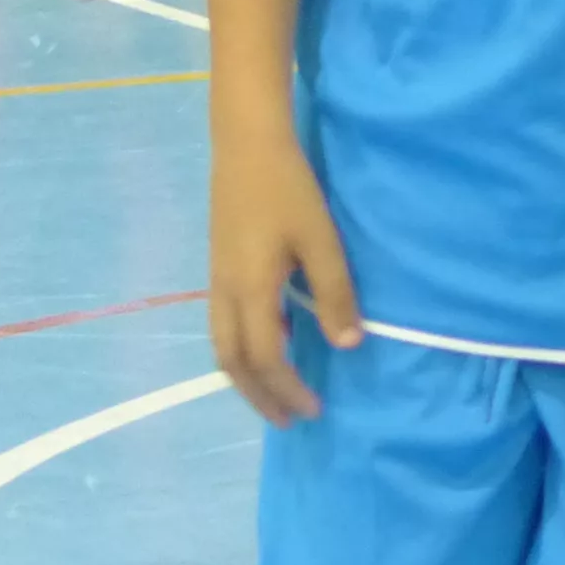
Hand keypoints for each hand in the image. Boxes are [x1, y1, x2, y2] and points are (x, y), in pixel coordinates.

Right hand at [209, 125, 353, 422]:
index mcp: (250, 291)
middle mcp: (224, 293)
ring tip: (275, 392)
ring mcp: (216, 280)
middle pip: (232, 363)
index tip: (313, 410)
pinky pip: (223, 324)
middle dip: (259, 396)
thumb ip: (334, 293)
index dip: (287, 390)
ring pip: (222, 345)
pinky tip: (269, 343)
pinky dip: (242, 348)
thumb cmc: (289, 190)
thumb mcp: (321, 240)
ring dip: (247, 375)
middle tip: (287, 420)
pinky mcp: (219, 267)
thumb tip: (348, 344)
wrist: (246, 144)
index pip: (264, 360)